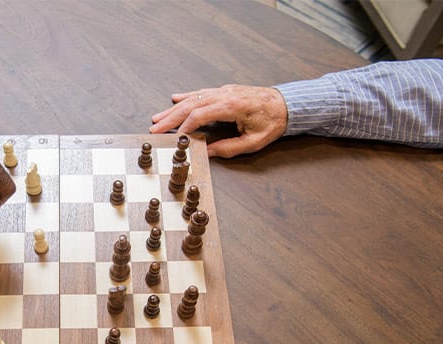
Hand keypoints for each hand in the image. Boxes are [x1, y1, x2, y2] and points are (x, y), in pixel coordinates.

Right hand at [150, 85, 287, 157]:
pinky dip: (186, 96)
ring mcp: (224, 91)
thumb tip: (208, 153)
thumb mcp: (254, 142)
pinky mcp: (225, 91)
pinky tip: (174, 99)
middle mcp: (225, 95)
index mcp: (232, 106)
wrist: (287, 104)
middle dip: (171, 118)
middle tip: (155, 128)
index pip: (200, 115)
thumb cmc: (273, 121)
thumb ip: (229, 148)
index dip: (185, 127)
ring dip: (174, 109)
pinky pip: (201, 92)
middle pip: (191, 105)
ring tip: (158, 118)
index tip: (174, 138)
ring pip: (193, 98)